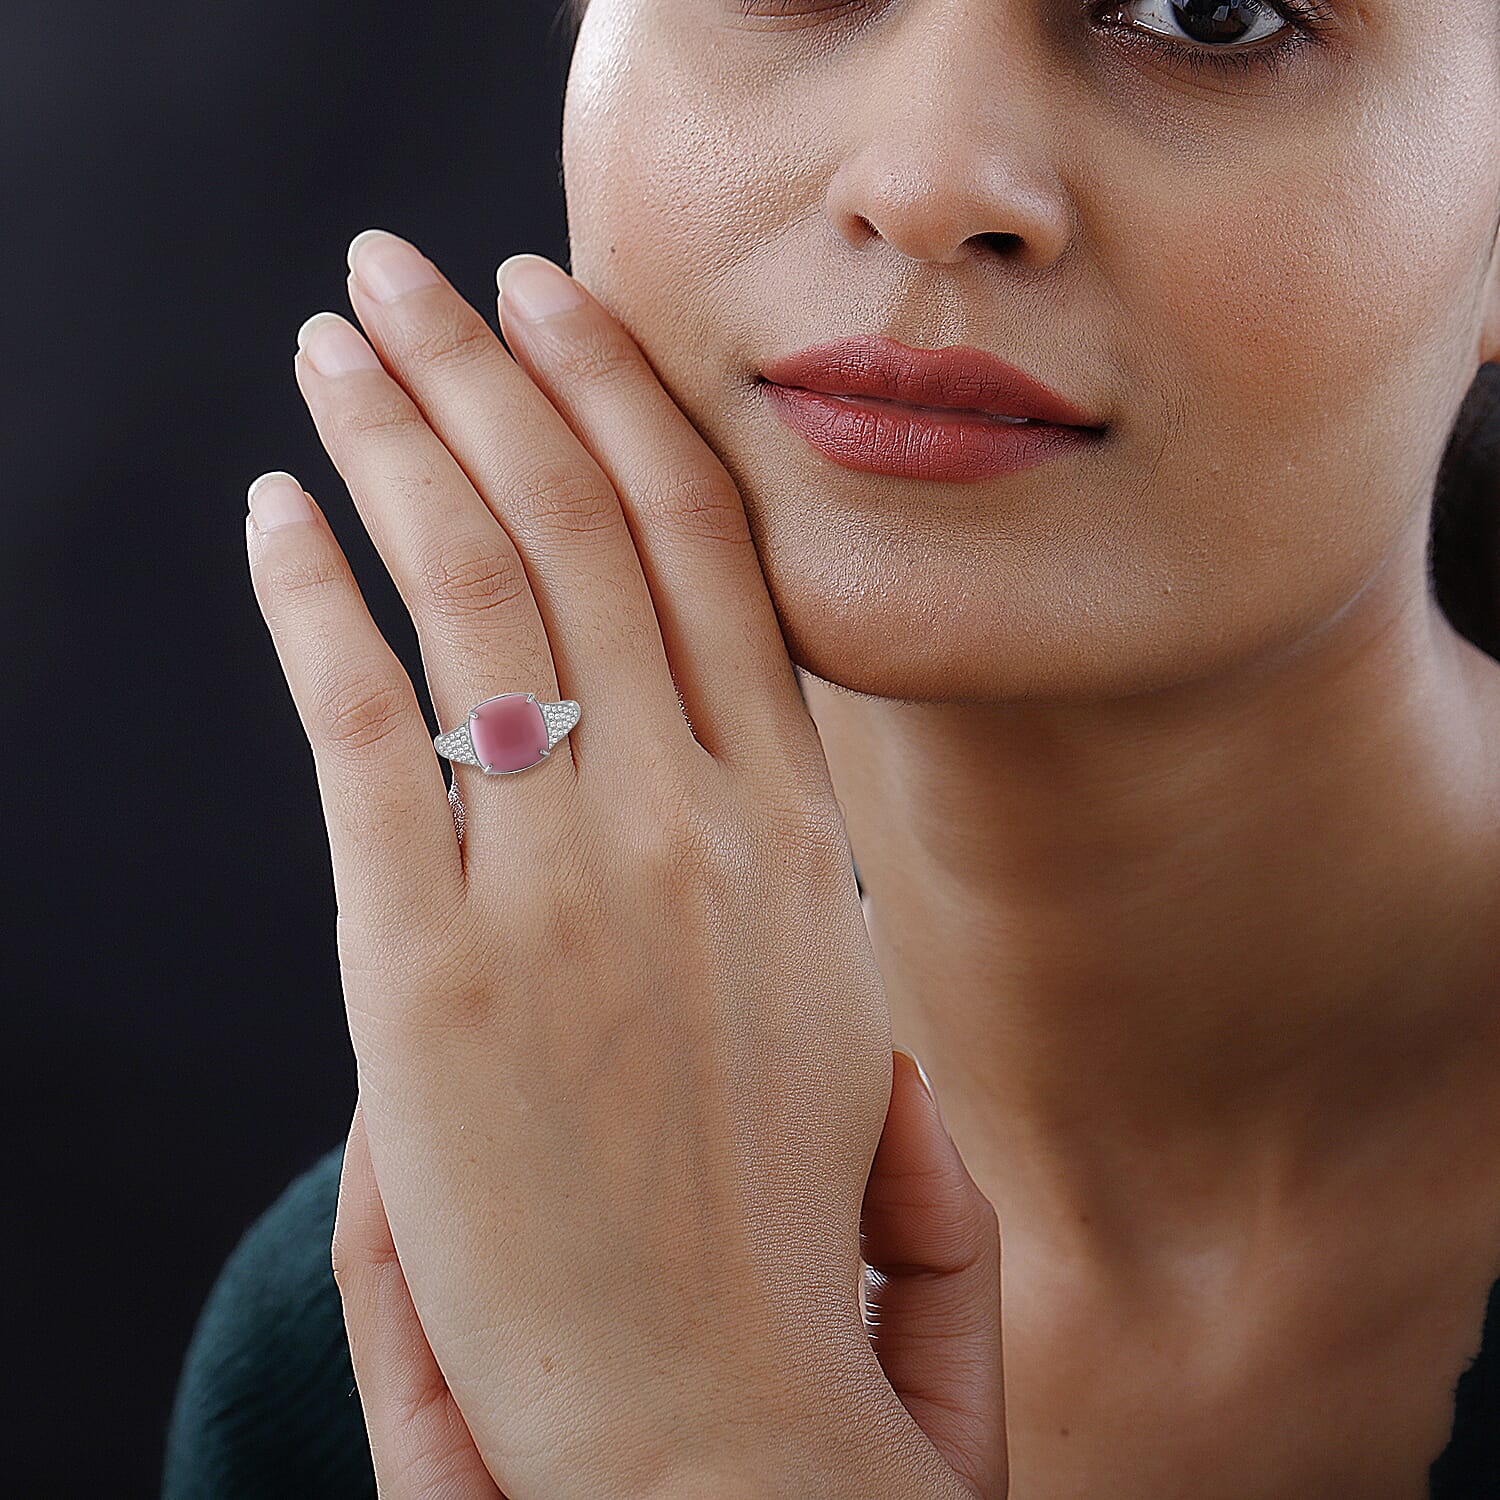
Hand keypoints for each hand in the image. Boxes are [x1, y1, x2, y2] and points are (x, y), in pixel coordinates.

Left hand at [246, 227, 993, 1497]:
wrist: (717, 1414)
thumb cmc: (773, 1225)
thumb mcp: (826, 1010)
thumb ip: (773, 861)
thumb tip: (715, 754)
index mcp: (797, 835)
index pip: (713, 560)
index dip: (637, 419)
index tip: (572, 319)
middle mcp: (695, 827)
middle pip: (588, 531)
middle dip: (501, 371)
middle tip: (431, 269)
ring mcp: (566, 886)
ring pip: (478, 587)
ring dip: (399, 435)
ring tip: (343, 333)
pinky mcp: (429, 968)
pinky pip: (366, 722)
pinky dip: (310, 597)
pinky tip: (275, 510)